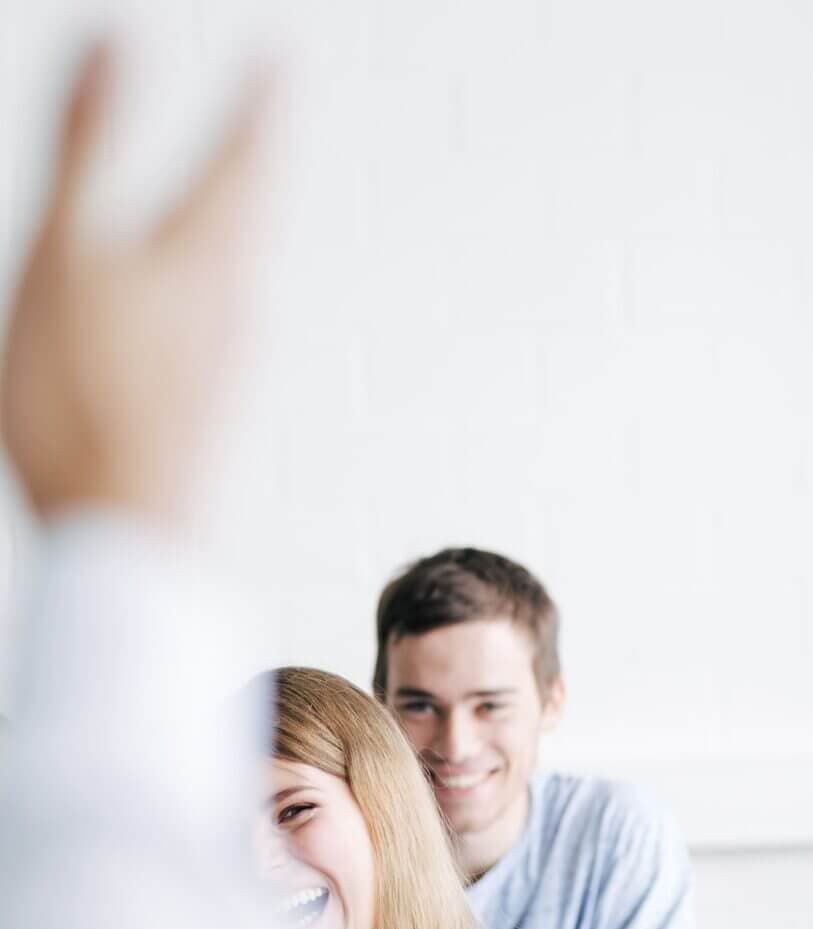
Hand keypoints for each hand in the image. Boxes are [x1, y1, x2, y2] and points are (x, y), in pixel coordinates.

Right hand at [0, 42, 272, 527]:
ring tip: (240, 199)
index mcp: (199, 254)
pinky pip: (213, 318)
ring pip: (235, 267)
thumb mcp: (64, 250)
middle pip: (248, 214)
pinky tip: (206, 307)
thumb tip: (114, 41)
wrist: (124, 526)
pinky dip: (209, 281)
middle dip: (251, 160)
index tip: (276, 65)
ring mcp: (220, 355)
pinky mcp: (202, 399)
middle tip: (266, 119)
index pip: (239, 159)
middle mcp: (229, 301)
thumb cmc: (82, 396)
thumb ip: (85, 146)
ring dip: (237, 222)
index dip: (254, 107)